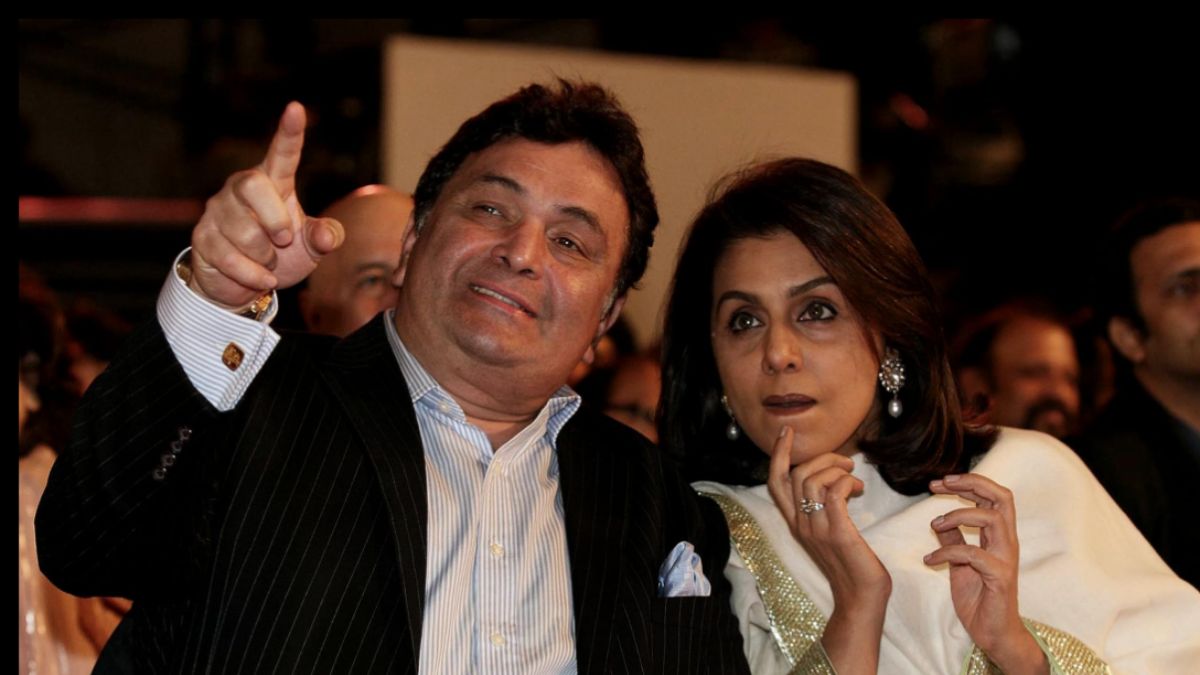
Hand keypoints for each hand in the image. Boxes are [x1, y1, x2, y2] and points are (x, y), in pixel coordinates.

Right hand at [189, 101, 343, 308]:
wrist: (244, 287)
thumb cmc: (281, 256)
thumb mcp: (311, 248)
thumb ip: (324, 237)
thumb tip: (327, 237)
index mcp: (273, 183)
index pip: (281, 154)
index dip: (289, 133)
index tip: (296, 109)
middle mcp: (241, 189)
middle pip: (253, 185)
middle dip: (273, 217)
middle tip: (284, 239)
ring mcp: (217, 211)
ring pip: (243, 230)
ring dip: (265, 257)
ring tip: (268, 262)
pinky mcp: (202, 237)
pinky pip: (229, 257)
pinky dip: (252, 275)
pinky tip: (261, 278)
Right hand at [767, 426, 888, 673]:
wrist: (861, 599)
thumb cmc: (852, 565)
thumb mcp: (830, 532)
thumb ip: (825, 509)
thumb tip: (835, 481)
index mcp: (796, 523)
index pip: (774, 482)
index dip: (778, 454)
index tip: (786, 432)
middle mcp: (801, 524)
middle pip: (794, 474)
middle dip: (821, 457)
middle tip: (845, 462)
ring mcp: (817, 529)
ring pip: (813, 480)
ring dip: (837, 469)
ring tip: (855, 478)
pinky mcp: (838, 533)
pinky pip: (834, 493)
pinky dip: (847, 482)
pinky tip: (858, 490)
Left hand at [925, 473, 1045, 673]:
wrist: (993, 634)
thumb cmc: (979, 598)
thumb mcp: (960, 564)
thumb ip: (953, 540)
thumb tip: (937, 520)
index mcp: (999, 537)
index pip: (994, 497)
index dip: (970, 483)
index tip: (941, 482)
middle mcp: (1007, 543)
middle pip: (1003, 497)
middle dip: (971, 484)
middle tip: (941, 484)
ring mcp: (1006, 559)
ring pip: (993, 519)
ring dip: (958, 515)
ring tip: (934, 524)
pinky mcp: (999, 578)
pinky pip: (974, 554)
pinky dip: (948, 551)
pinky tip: (930, 560)